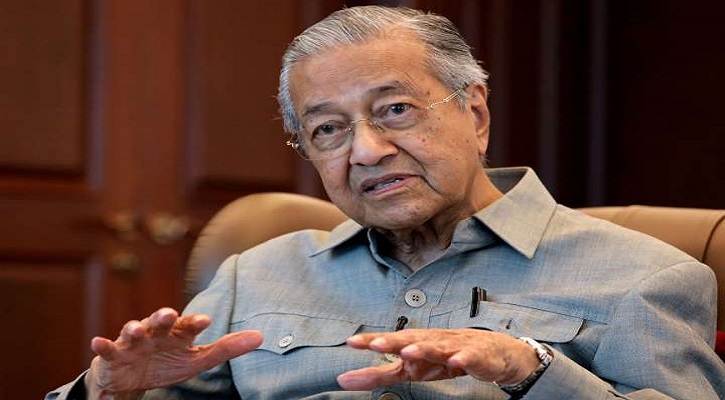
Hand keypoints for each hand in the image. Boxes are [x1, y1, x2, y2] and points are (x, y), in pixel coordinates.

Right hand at [85, 307, 262, 398]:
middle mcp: (155, 332)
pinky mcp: (113, 356)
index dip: (195, 323)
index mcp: (176, 333)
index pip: (188, 325)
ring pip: (133, 331)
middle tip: (170, 313)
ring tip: (137, 328)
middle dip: (163, 316)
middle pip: (159, 321)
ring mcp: (133, 342)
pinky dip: (102, 345)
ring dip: (134, 327)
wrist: (131, 379)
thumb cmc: (167, 363)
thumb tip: (261, 336)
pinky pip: (108, 350)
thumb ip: (227, 348)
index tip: (206, 321)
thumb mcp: (198, 360)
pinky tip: (97, 341)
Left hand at [337, 328, 538, 389]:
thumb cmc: (447, 356)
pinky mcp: (476, 355)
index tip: (352, 342)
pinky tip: (457, 360)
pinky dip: (464, 357)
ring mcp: (454, 346)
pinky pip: (469, 357)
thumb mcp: (410, 369)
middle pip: (411, 339)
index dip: (372, 341)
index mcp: (415, 343)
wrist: (492, 352)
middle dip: (393, 341)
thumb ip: (379, 374)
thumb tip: (343, 379)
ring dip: (424, 348)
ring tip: (408, 352)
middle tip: (374, 344)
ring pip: (438, 346)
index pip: (390, 341)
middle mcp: (432, 340)